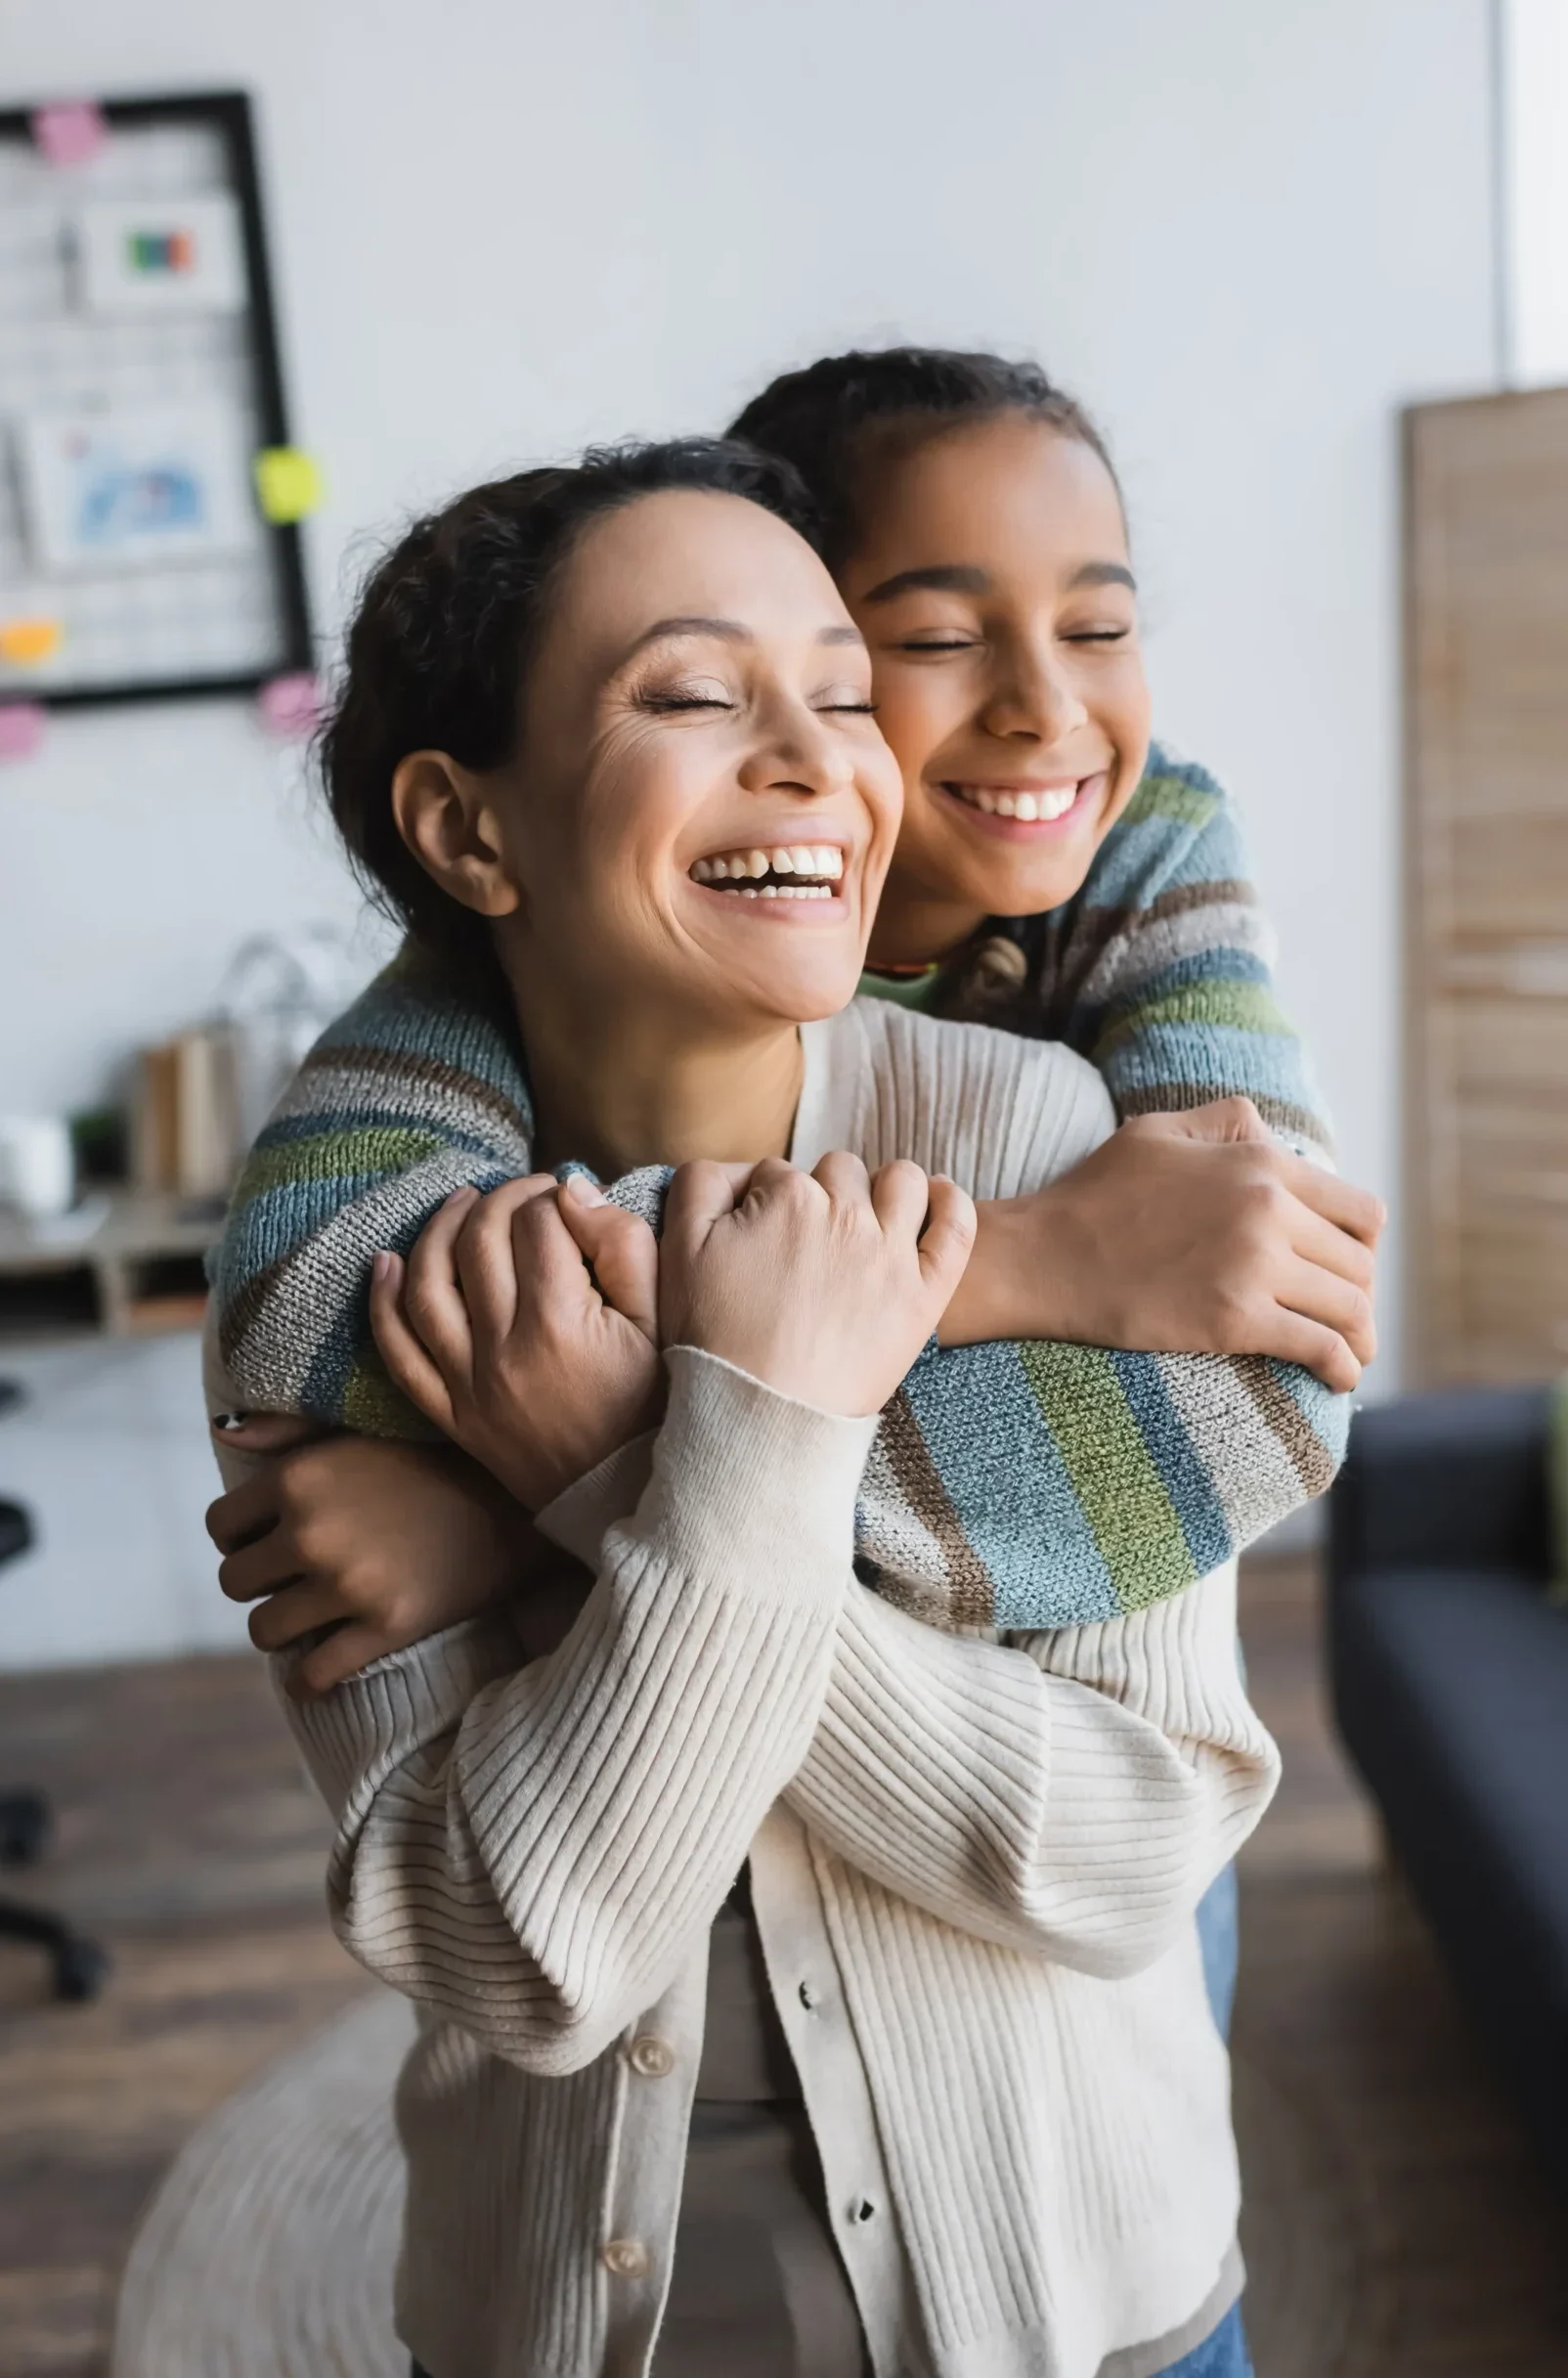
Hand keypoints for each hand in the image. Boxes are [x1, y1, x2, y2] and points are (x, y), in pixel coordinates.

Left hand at [206, 1434, 530, 1695]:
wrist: (513, 1506)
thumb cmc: (429, 1461)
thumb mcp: (356, 1429)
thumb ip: (287, 1431)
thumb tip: (224, 1431)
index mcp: (297, 1477)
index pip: (220, 1526)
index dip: (240, 1537)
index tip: (267, 1543)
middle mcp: (312, 1531)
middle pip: (234, 1582)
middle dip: (259, 1584)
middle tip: (293, 1580)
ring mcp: (347, 1584)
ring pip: (264, 1631)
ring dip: (282, 1628)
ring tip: (310, 1616)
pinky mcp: (384, 1628)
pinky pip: (313, 1675)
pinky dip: (310, 1680)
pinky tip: (322, 1669)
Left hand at [369, 1172, 661, 1509]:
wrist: (629, 1497)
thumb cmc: (656, 1406)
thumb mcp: (662, 1323)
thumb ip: (624, 1247)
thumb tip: (573, 1190)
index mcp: (562, 1323)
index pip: (538, 1224)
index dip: (553, 1195)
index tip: (569, 1196)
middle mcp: (504, 1350)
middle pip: (479, 1241)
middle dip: (500, 1199)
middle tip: (525, 1193)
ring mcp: (470, 1385)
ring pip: (427, 1286)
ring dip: (436, 1231)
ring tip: (460, 1202)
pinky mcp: (452, 1415)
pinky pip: (399, 1354)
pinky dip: (383, 1304)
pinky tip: (385, 1264)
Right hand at [659, 1152, 975, 1416]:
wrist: (762, 1415)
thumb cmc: (715, 1341)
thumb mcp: (679, 1252)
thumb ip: (701, 1187)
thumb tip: (738, 1168)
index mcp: (785, 1197)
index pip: (777, 1173)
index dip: (764, 1201)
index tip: (758, 1241)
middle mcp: (844, 1213)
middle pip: (839, 1171)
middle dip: (822, 1193)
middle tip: (806, 1244)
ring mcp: (891, 1252)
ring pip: (901, 1180)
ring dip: (885, 1188)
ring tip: (870, 1219)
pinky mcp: (924, 1293)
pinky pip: (956, 1226)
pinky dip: (950, 1203)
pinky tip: (936, 1200)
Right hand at [939, 1096, 1381, 1392]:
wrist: (1042, 1256)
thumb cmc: (1094, 1194)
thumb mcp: (1159, 1131)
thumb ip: (1227, 1123)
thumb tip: (1275, 1137)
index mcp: (1259, 1163)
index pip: (1359, 1211)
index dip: (1363, 1245)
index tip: (1347, 1267)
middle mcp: (1268, 1210)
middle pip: (1359, 1264)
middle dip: (1359, 1294)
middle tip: (1344, 1317)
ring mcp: (1253, 1267)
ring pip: (1349, 1308)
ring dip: (1360, 1336)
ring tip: (1353, 1354)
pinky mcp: (1234, 1320)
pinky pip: (1318, 1347)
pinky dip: (1340, 1367)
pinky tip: (1338, 1378)